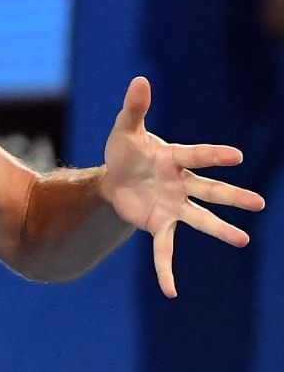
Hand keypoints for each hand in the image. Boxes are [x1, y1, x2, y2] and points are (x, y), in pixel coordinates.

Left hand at [100, 76, 266, 297]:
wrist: (113, 178)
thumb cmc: (126, 151)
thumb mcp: (125, 129)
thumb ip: (134, 108)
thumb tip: (140, 79)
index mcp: (175, 158)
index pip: (197, 155)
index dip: (214, 155)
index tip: (236, 156)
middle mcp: (181, 184)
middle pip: (210, 190)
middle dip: (232, 197)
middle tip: (259, 204)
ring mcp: (173, 206)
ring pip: (200, 219)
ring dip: (219, 230)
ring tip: (243, 240)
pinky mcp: (159, 224)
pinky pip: (165, 250)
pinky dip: (166, 270)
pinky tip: (171, 292)